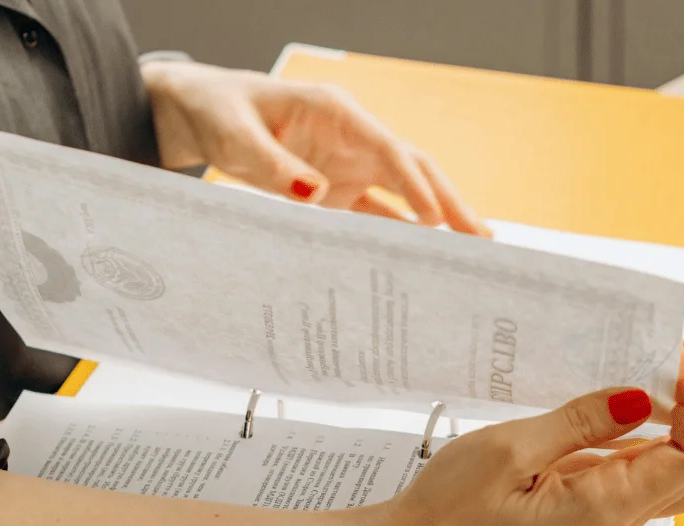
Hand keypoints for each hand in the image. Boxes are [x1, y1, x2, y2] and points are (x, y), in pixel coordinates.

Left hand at [140, 61, 489, 235]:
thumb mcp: (235, 136)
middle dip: (450, 201)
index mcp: (335, 112)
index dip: (414, 183)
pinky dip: (402, 233)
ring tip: (472, 247)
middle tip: (481, 236)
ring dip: (439, 218)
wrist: (202, 114)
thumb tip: (317, 194)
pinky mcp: (339, 188)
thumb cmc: (218, 112)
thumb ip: (274, 165)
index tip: (434, 217)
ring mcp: (350, 164)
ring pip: (406, 192)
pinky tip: (426, 256)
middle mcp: (353, 138)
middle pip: (414, 169)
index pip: (388, 148)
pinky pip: (379, 212)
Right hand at [358, 346, 683, 525]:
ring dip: (672, 421)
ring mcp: (604, 514)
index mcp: (606, 508)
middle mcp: (617, 517)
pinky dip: (643, 434)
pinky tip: (627, 400)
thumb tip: (641, 397)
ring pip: (670, 469)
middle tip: (667, 359)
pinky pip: (632, 469)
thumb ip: (582, 422)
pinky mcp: (586, 506)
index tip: (674, 358)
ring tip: (650, 369)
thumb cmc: (451, 509)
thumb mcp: (512, 450)